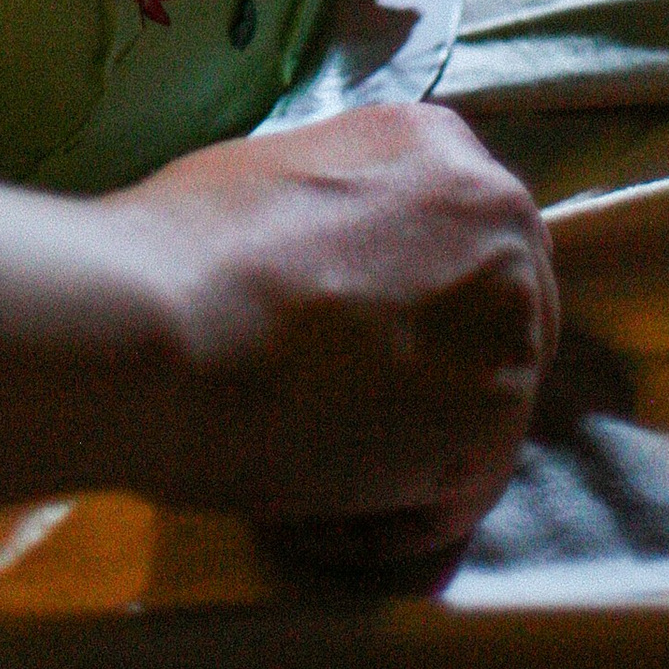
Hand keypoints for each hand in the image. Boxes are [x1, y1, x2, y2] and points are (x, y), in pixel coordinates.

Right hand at [114, 101, 558, 585]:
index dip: (409, 312)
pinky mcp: (498, 420)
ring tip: (303, 480)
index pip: (463, 245)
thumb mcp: (272, 182)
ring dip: (397, 463)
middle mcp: (500, 220)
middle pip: (496, 328)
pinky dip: (388, 522)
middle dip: (425, 386)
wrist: (157, 324)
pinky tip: (313, 515)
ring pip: (475, 421)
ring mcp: (511, 320)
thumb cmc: (179, 250)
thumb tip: (337, 277)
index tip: (348, 353)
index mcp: (438, 146)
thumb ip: (340, 219)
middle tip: (334, 422)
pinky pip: (453, 495)